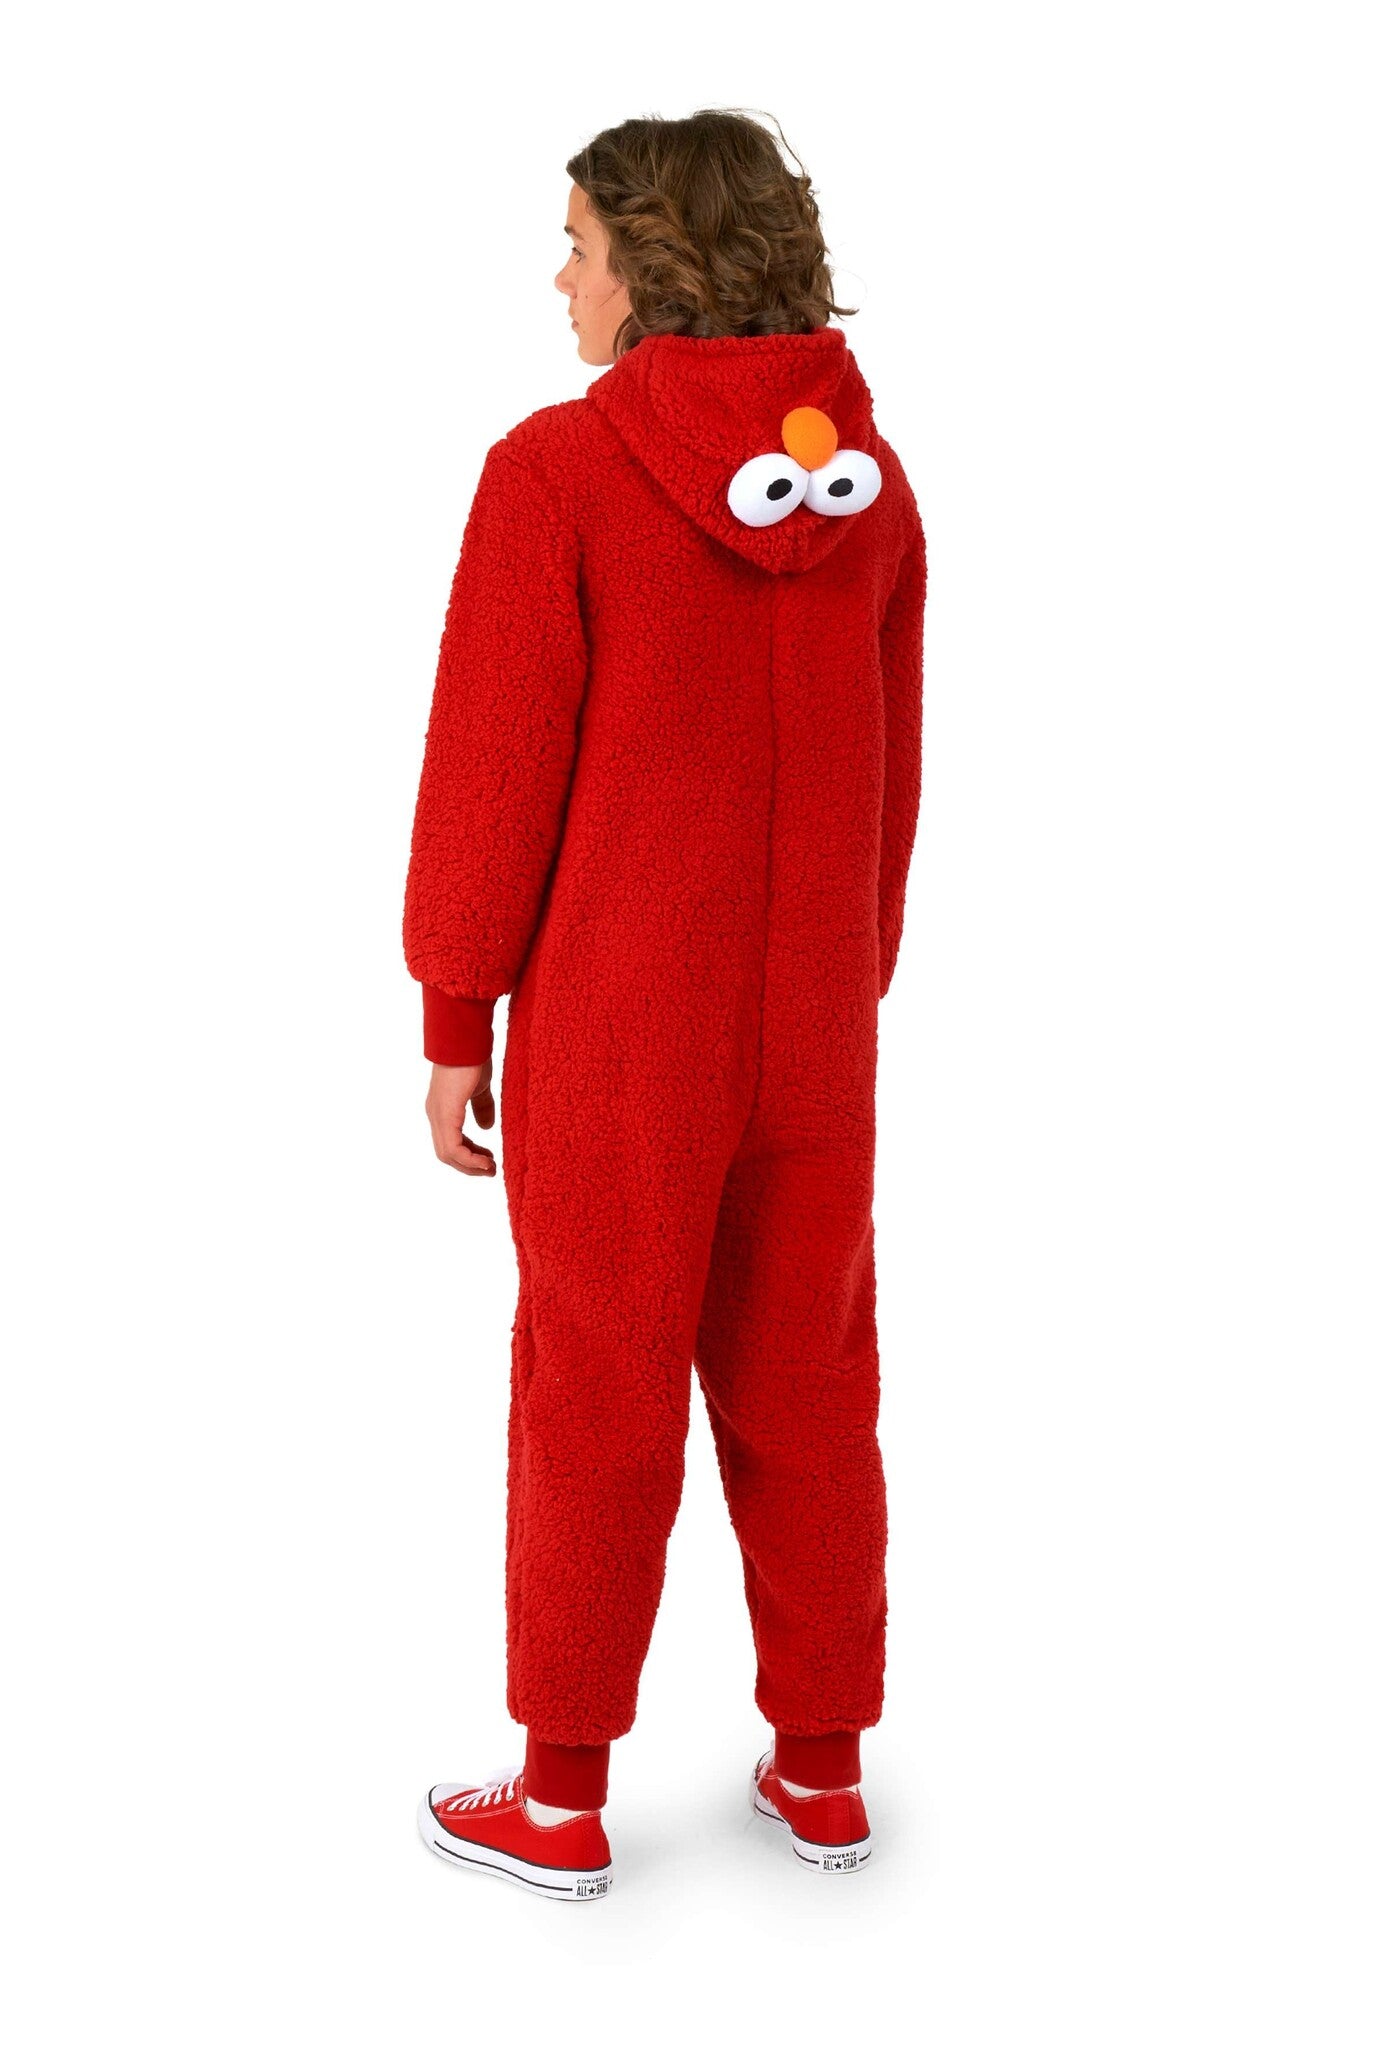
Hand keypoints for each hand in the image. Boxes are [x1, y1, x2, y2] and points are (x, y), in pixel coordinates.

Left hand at [425, 1058, 496, 1175]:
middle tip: (491, 1170)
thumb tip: (486, 1127)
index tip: (489, 1159)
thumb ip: (481, 1107)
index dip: (468, 1155)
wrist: (466, 1040)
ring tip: (490, 1169)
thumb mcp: (479, 1088)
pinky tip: (485, 1160)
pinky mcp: (446, 1114)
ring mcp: (438, 1115)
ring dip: (470, 1166)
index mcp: (442, 1109)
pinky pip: (453, 1147)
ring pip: (447, 1154)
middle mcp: (435, 1115)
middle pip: (446, 1153)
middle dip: (469, 1166)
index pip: (450, 1142)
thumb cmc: (472, 1058)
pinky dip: (469, 1159)